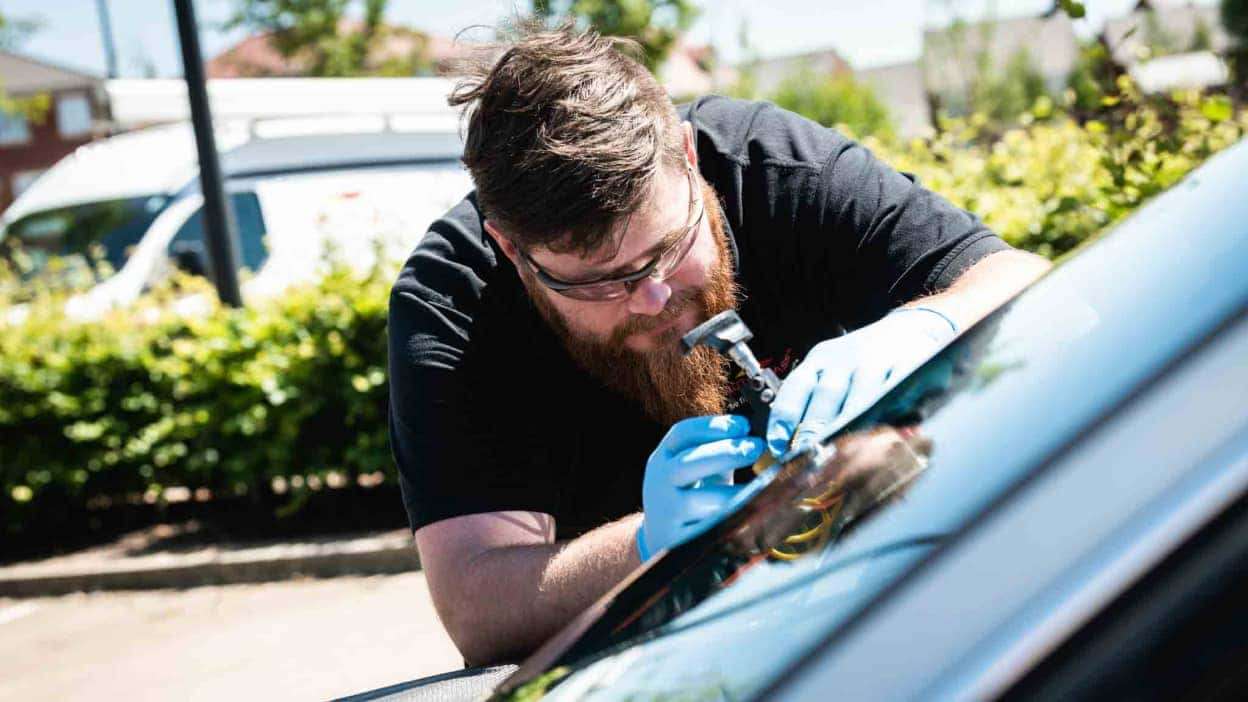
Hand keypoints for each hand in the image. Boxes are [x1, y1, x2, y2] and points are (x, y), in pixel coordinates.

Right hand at [637, 415, 765, 561]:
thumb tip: (759, 438)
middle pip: (687, 463)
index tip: (744, 425)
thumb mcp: (697, 468)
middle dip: (724, 453)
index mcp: (664, 457)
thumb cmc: (692, 493)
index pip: (682, 434)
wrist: (664, 537)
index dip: (713, 426)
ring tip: (763, 486)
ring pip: (695, 501)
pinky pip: (706, 532)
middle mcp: (659, 482)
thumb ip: (720, 450)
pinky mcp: (677, 541)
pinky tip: (754, 515)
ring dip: (731, 492)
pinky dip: (730, 523)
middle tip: (756, 448)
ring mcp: (666, 512)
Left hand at [767, 307, 956, 455]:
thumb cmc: (861, 360)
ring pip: (861, 396)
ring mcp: (877, 362)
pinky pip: (897, 395)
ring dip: (851, 425)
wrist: (909, 329)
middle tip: (808, 454)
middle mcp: (845, 358)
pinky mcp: (907, 368)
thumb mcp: (832, 370)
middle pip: (827, 393)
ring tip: (842, 453)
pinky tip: (888, 437)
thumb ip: (813, 404)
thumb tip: (787, 447)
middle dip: (815, 427)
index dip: (784, 418)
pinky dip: (893, 417)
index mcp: (820, 359)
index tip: (777, 445)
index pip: (796, 387)